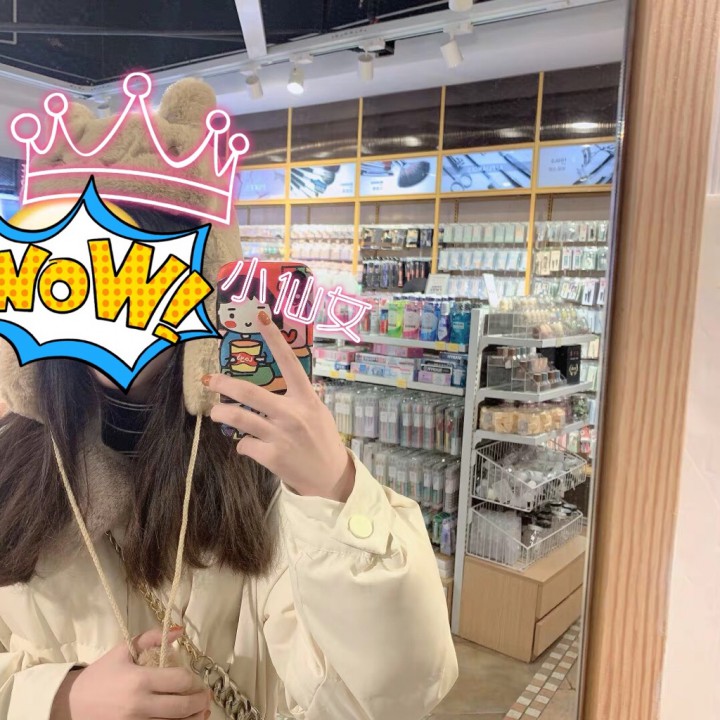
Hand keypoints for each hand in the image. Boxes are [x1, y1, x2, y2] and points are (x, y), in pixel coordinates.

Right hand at [52, 628, 210, 719]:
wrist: (70, 704)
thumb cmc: (100, 675)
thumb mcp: (124, 650)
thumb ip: (152, 637)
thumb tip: (180, 630)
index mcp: (140, 680)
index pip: (180, 681)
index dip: (194, 680)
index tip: (197, 680)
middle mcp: (140, 705)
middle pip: (182, 706)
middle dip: (200, 701)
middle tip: (206, 696)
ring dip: (194, 718)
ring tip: (202, 711)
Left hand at [205, 310, 354, 501]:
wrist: (329, 477)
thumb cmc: (322, 441)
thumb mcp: (317, 412)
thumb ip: (298, 397)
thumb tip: (280, 381)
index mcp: (306, 398)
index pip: (290, 362)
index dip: (275, 338)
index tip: (261, 317)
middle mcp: (292, 413)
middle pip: (250, 392)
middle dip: (224, 385)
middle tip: (209, 380)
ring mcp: (280, 435)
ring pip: (238, 418)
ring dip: (222, 413)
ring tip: (216, 412)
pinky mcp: (271, 456)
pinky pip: (244, 445)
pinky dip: (243, 445)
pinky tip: (250, 446)